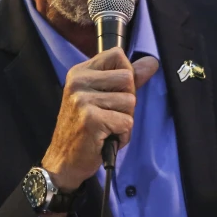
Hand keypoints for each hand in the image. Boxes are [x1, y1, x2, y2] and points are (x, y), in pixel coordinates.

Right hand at [40, 47, 159, 191]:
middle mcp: (78, 81)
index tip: (114, 92)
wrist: (64, 161)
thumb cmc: (85, 128)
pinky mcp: (90, 119)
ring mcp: (82, 100)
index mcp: (80, 72)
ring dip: (125, 120)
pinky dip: (122, 135)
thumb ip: (127, 79)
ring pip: (130, 102)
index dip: (126, 74)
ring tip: (107, 128)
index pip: (117, 55)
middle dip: (127, 101)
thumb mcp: (102, 97)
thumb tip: (152, 61)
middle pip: (128, 79)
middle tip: (110, 115)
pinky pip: (126, 122)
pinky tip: (107, 138)